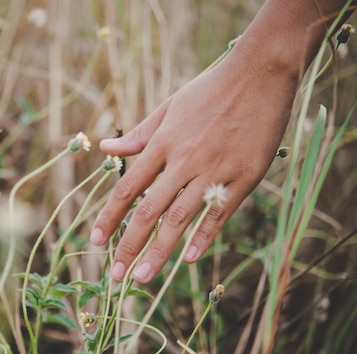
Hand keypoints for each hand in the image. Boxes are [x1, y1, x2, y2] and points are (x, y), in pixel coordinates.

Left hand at [90, 49, 297, 282]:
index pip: (128, 188)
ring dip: (159, 252)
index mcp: (162, 144)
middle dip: (129, 245)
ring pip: (180, 219)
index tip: (96, 240)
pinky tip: (189, 259)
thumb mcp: (169, 107)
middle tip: (115, 275)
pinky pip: (219, 213)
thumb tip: (105, 150)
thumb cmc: (210, 90)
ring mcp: (214, 171)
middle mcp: (183, 161)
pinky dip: (204, 237)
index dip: (110, 217)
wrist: (260, 73)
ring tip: (143, 277)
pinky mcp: (244, 177)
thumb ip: (139, 135)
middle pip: (149, 211)